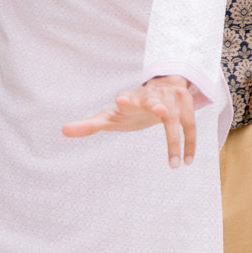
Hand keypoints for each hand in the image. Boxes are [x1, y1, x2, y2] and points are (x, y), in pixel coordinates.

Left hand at [61, 76, 198, 167]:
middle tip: (160, 113)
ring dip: (174, 141)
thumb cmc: (130, 109)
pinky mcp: (184, 103)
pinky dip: (189, 143)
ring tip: (176, 163)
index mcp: (129, 100)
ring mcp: (169, 98)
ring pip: (173, 119)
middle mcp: (150, 96)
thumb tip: (62, 130)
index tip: (120, 100)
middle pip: (152, 101)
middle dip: (155, 106)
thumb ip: (89, 125)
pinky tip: (187, 161)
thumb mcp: (111, 117)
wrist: (162, 88)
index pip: (126, 98)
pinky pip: (189, 125)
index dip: (124, 100)